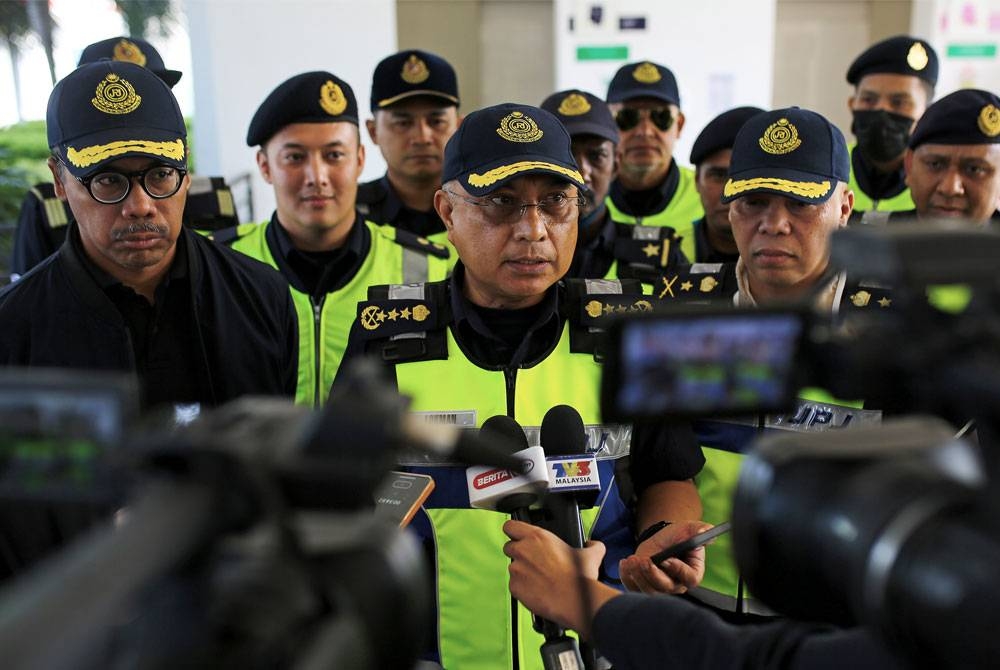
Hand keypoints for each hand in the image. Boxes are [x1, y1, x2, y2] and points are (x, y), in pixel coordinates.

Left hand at [502, 520, 616, 635]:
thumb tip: (593, 544)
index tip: (518, 536)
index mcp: (537, 537)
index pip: (510, 526)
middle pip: (509, 547)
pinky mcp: (514, 586)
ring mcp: (516, 569)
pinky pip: (514, 585)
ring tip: (539, 579)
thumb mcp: (591, 554)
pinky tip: (536, 590)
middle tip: (532, 561)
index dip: (514, 531)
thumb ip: (592, 545)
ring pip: (512, 567)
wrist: (573, 600)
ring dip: (522, 571)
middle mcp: (523, 550)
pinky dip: (522, 588)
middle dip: (518, 553)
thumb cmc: (579, 577)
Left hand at [619, 520, 711, 593]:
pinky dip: (627, 577)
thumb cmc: (678, 536)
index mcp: (692, 573)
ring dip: (638, 576)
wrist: (662, 540)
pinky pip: (634, 588)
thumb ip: (698, 530)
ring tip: (631, 559)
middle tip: (644, 560)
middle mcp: (677, 585)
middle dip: (652, 574)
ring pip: (648, 591)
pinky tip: (624, 563)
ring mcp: (660, 588)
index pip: (689, 578)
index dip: (678, 570)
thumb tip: (706, 531)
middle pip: (666, 588)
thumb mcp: (688, 529)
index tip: (665, 558)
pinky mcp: (644, 586)